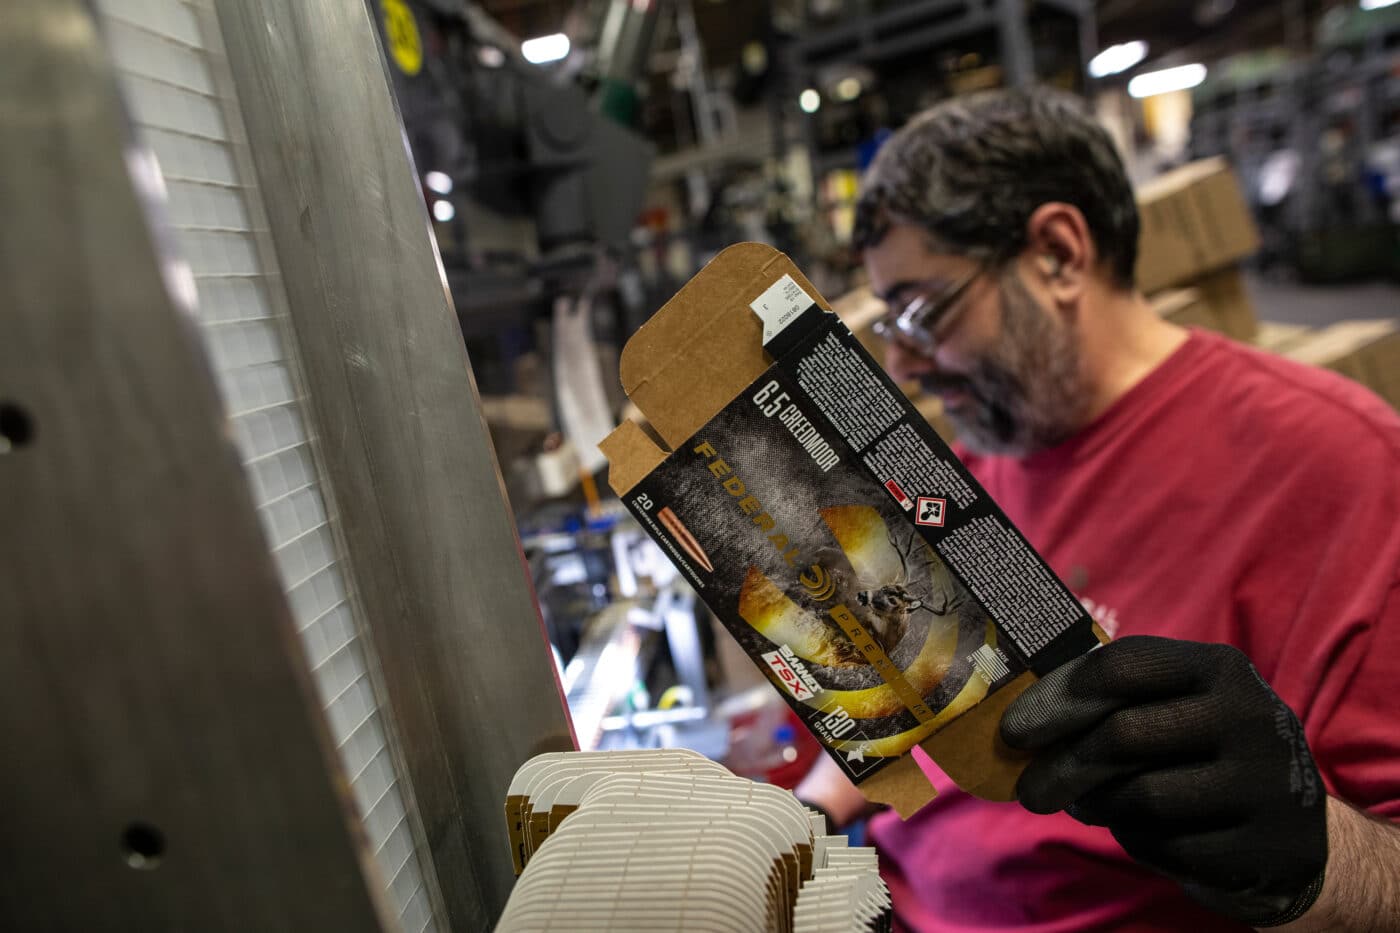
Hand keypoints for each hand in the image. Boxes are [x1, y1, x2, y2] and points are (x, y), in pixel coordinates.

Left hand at [1001, 636, 1327, 926]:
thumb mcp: (1175, 710)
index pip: (1123, 665)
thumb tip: (1020, 723)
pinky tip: (1139, 832)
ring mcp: (1265, 783)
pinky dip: (1137, 841)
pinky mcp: (1265, 846)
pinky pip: (1169, 846)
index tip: (1014, 730)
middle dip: (1060, 766)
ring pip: (1141, 796)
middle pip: (1121, 735)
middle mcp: (1250, 716)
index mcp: (1219, 668)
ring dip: (1097, 805)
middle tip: (1027, 789)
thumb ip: (1113, 703)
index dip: (1058, 696)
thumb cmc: (1203, 756)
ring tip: (1085, 805)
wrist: (1293, 832)